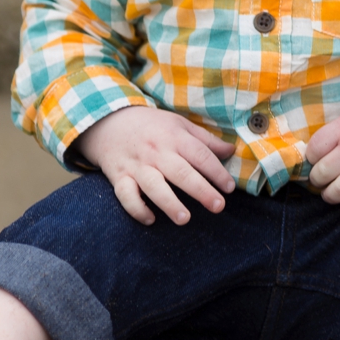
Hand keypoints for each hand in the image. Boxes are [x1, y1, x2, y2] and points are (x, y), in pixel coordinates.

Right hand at [74, 105, 236, 225]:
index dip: (216, 171)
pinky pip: (125, 195)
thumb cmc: (152, 126)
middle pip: (180, 172)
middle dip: (200, 190)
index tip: (229, 188)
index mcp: (174, 138)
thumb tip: (232, 150)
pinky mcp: (119, 177)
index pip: (199, 155)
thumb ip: (206, 140)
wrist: (108, 120)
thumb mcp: (179, 124)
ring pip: (153, 185)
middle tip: (218, 206)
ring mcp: (137, 166)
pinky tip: (150, 219)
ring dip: (168, 202)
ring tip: (184, 219)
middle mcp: (156, 152)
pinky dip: (136, 208)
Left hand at [305, 98, 339, 218]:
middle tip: (322, 180)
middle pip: (322, 174)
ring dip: (331, 196)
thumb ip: (335, 133)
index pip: (313, 151)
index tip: (317, 160)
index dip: (311, 158)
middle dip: (317, 180)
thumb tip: (316, 153)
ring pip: (339, 191)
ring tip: (332, 194)